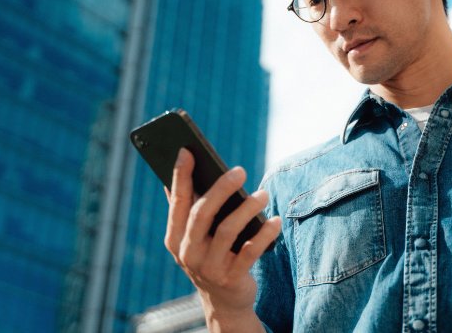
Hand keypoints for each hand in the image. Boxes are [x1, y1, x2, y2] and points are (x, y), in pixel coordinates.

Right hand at [164, 148, 281, 332]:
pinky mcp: (231, 278)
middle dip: (221, 189)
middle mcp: (187, 252)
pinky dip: (264, 234)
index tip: (187, 150)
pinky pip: (250, 252)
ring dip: (247, 208)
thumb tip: (177, 171)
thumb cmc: (211, 256)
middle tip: (240, 170)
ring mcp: (208, 267)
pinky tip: (276, 220)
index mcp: (175, 238)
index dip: (181, 176)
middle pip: (202, 214)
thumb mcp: (194, 236)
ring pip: (227, 230)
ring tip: (263, 194)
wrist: (224, 301)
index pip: (178, 202)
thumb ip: (186, 209)